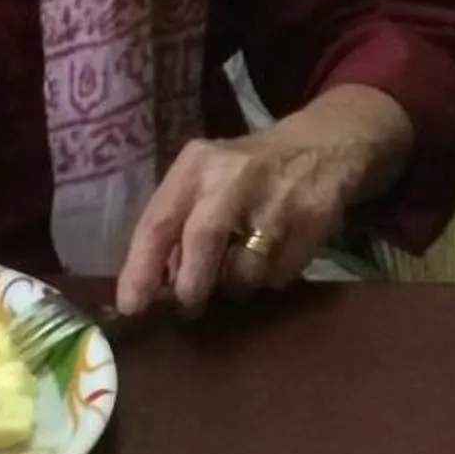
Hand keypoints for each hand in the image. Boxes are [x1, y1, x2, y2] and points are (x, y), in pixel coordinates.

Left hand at [117, 88, 406, 315]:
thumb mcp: (205, 180)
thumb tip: (152, 287)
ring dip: (236, 285)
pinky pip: (279, 275)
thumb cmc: (245, 172)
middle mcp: (234, 177)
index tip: (132, 307)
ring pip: (243, 271)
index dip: (140, 269)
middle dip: (191, 286)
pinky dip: (270, 278)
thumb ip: (176, 224)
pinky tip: (274, 254)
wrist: (322, 147)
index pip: (159, 221)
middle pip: (202, 243)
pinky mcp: (312, 221)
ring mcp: (277, 200)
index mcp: (197, 165)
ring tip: (240, 268)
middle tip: (189, 305)